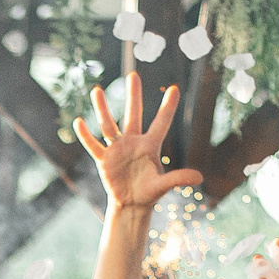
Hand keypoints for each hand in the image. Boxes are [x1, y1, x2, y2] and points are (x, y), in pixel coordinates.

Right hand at [74, 74, 200, 212]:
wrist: (131, 204)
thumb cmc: (149, 192)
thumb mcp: (163, 185)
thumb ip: (179, 178)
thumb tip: (200, 178)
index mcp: (150, 145)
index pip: (161, 122)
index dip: (168, 107)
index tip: (175, 89)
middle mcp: (133, 142)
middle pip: (133, 114)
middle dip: (133, 95)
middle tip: (133, 75)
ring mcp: (116, 149)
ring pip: (108, 125)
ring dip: (102, 109)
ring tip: (97, 90)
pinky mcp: (104, 160)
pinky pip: (93, 145)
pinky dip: (86, 135)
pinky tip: (79, 122)